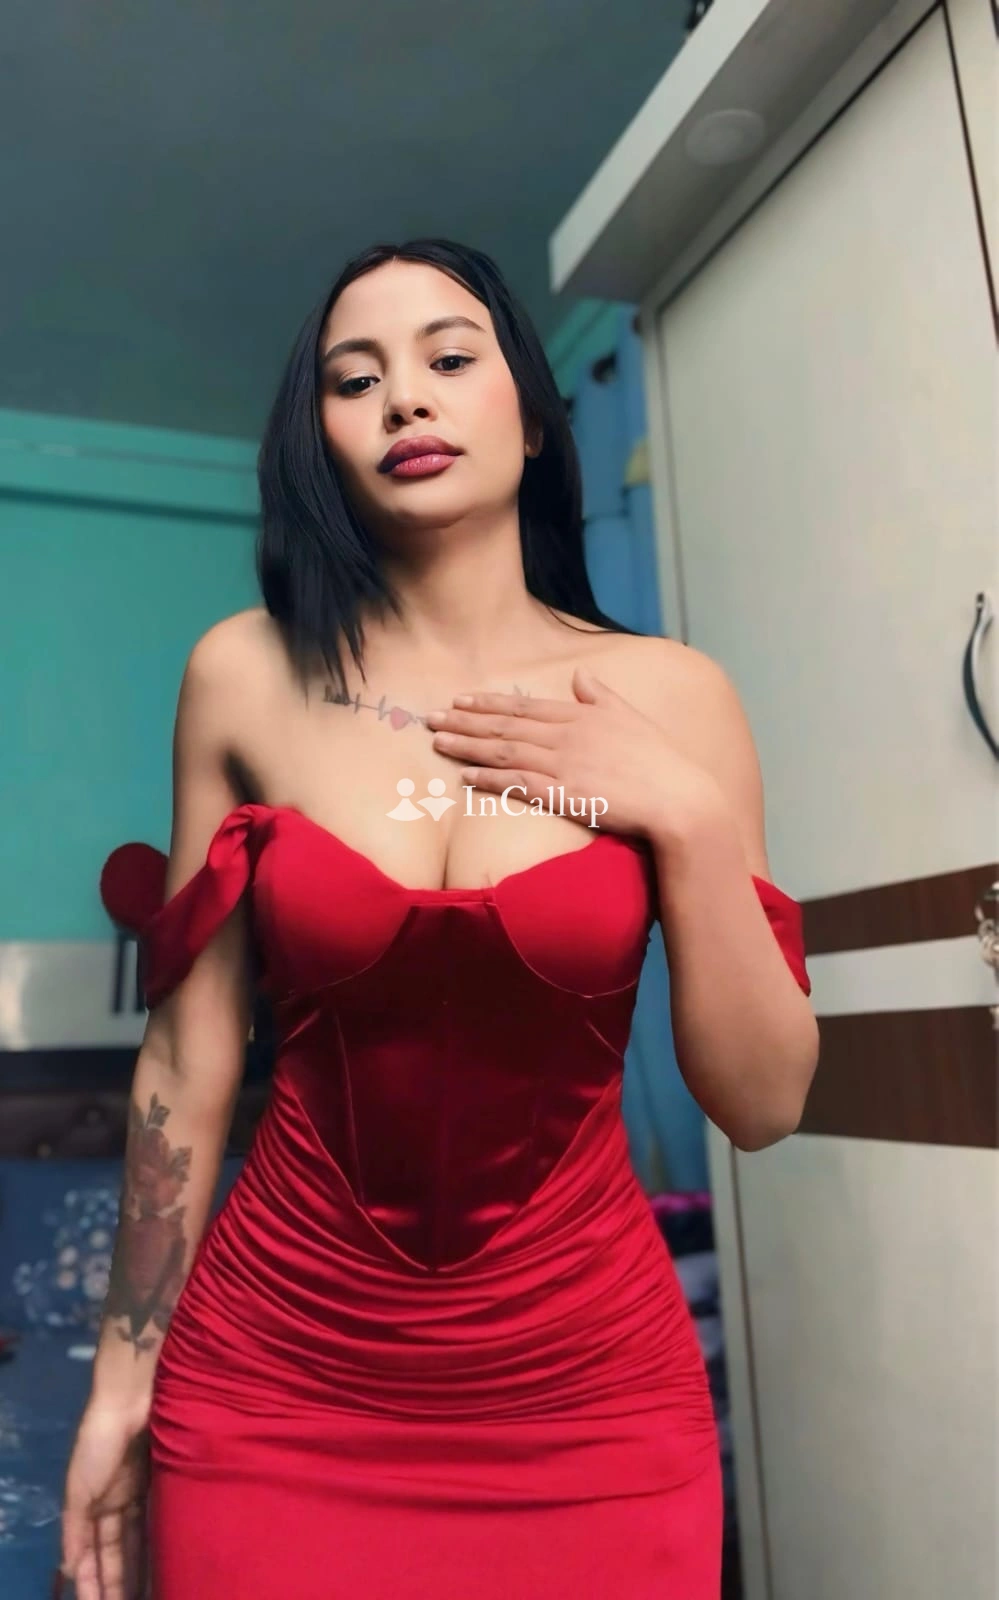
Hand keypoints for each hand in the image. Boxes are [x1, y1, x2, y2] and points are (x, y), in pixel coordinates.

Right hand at [59, 1404, 149, 1598]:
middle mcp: (113, 1504)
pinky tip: (163, 1565)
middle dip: (117, 1583)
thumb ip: (75, 1531)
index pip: (90, 1555)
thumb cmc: (98, 1444)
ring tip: (144, 1596)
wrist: (130, 1403)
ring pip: (135, 1542)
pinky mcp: (158, 1484)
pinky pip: (154, 1522)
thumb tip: (68, 1569)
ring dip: (137, 1570)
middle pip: (114, 1553)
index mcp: (89, 1507)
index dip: (93, 1582)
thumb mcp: (78, 1491)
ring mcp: (136, 1494)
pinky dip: (155, 1544)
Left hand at [426, 665, 727, 840]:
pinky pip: (518, 783)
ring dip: (468, 745)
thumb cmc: (661, 762)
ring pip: (504, 750)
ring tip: (438, 741)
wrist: (679, 798)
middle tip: (431, 717)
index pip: (525, 706)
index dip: (489, 703)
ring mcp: (564, 763)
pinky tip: (466, 776)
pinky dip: (490, 778)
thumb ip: (602, 696)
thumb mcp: (632, 718)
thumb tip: (581, 676)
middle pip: (506, 725)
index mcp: (582, 714)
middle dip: (466, 720)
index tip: (461, 700)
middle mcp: (567, 734)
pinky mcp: (564, 793)